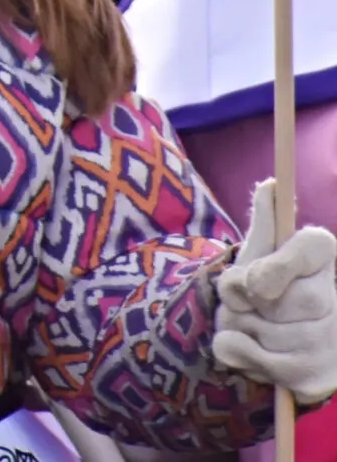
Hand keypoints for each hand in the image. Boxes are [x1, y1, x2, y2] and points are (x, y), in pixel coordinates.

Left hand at [214, 179, 336, 404]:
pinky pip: (258, 359)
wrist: (265, 343)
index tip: (253, 282)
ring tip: (248, 323)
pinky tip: (245, 348)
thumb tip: (270, 185)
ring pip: (263, 329)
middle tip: (248, 301)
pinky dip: (235, 351)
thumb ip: (263, 222)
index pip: (312, 248)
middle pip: (277, 297)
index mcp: (322, 259)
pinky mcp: (315, 377)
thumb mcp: (257, 252)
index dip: (278, 265)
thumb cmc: (261, 289)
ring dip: (236, 324)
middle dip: (244, 300)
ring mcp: (330, 342)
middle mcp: (335, 299)